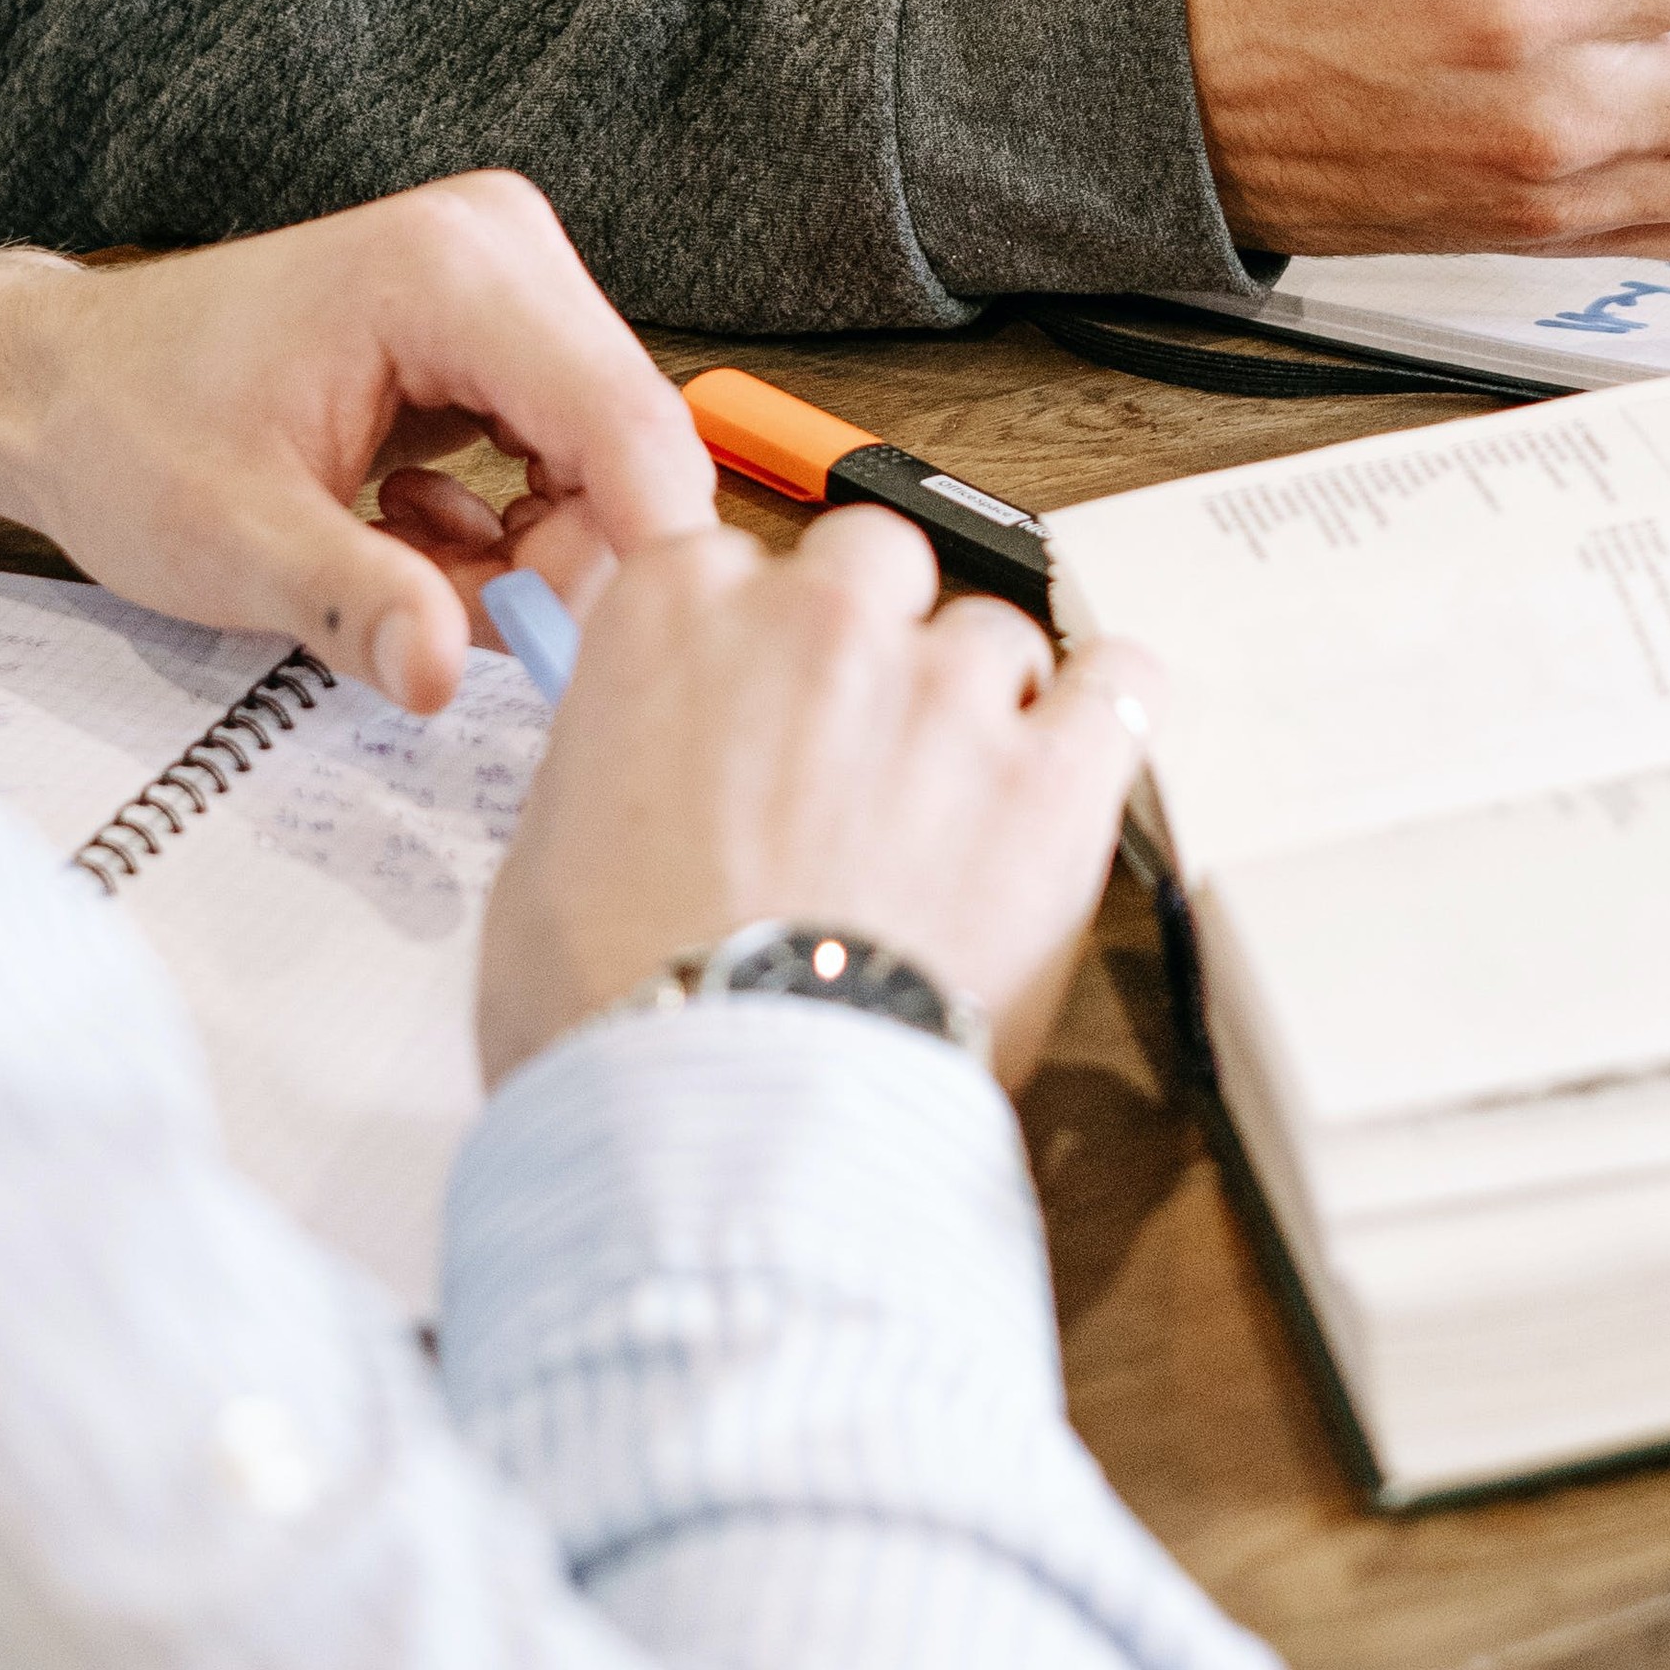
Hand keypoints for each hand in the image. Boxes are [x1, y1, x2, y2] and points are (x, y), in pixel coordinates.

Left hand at [0, 173, 716, 708]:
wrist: (61, 384)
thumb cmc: (124, 428)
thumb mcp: (232, 539)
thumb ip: (356, 603)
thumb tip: (443, 671)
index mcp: (448, 271)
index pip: (623, 421)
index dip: (642, 552)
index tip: (607, 660)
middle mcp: (500, 252)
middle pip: (628, 449)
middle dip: (561, 566)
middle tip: (447, 621)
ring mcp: (507, 286)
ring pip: (605, 466)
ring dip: (527, 556)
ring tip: (399, 566)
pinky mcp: (502, 333)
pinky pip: (566, 461)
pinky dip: (504, 532)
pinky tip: (406, 529)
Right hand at [478, 511, 1153, 1090]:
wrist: (729, 1113)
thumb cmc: (618, 1007)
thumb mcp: (545, 851)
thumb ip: (619, 756)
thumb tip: (650, 764)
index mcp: (674, 614)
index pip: (733, 557)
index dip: (752, 636)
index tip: (758, 694)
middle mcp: (816, 620)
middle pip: (876, 560)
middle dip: (874, 636)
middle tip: (858, 747)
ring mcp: (946, 691)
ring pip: (996, 634)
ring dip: (982, 703)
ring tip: (957, 812)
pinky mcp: (1054, 775)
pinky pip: (1123, 684)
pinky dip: (1106, 717)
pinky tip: (1078, 764)